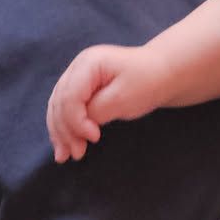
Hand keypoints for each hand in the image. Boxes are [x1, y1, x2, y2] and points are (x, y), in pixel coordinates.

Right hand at [47, 45, 162, 162]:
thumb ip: (97, 111)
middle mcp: (78, 67)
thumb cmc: (147, 81)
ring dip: (60, 133)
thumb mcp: (124, 98)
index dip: (76, 121)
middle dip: (65, 131)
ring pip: (57, 107)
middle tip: (78, 154)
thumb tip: (79, 126)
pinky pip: (64, 109)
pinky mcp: (81, 88)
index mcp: (89, 63)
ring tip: (66, 156)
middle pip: (60, 103)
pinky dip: (63, 128)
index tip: (95, 138)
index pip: (70, 97)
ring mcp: (77, 76)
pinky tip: (63, 146)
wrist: (162, 72)